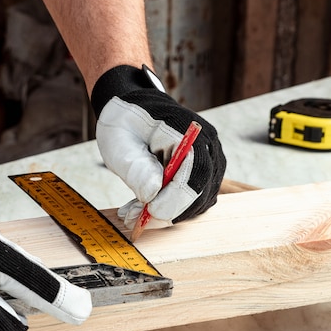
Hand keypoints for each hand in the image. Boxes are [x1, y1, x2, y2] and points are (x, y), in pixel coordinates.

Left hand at [91, 65, 225, 229]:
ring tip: (131, 212)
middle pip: (200, 192)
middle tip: (132, 218)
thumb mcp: (120, 142)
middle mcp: (207, 146)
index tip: (150, 212)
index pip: (195, 171)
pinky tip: (141, 207)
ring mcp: (210, 161)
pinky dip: (167, 210)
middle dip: (166, 212)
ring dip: (164, 214)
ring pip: (196, 202)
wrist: (133, 112)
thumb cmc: (125, 123)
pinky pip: (191, 201)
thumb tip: (153, 194)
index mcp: (187, 130)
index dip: (176, 198)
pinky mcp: (203, 175)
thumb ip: (136, 167)